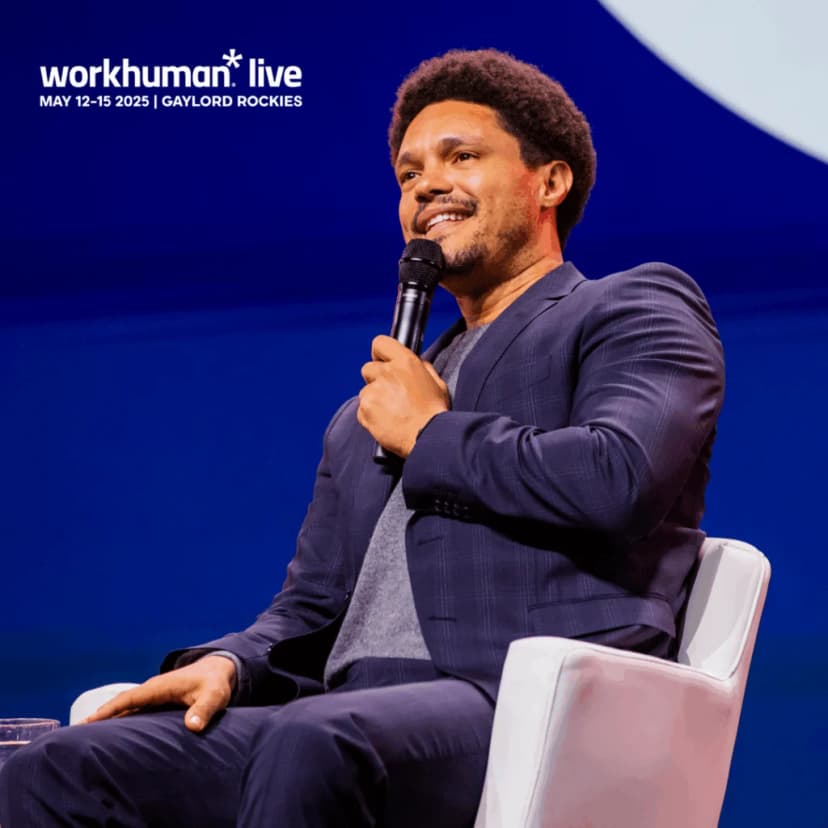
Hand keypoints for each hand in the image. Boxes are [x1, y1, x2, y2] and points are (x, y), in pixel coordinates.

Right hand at [81, 655, 236, 732]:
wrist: (221, 670)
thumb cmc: (216, 683)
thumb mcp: (214, 696)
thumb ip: (204, 710)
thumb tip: (192, 726)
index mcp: (159, 687)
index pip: (127, 700)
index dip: (106, 712)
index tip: (85, 723)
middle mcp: (152, 690)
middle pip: (120, 705)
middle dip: (99, 718)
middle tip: (74, 736)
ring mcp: (154, 696)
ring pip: (126, 709)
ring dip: (109, 721)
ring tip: (87, 739)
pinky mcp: (159, 702)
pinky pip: (135, 712)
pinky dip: (122, 720)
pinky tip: (114, 735)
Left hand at [358, 335, 449, 457]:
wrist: (427, 438)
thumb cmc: (435, 413)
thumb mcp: (436, 383)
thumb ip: (421, 368)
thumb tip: (414, 363)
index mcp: (406, 362)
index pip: (380, 343)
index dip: (380, 354)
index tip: (382, 362)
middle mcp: (387, 373)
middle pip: (368, 368)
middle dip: (376, 379)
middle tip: (390, 395)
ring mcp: (373, 390)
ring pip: (365, 391)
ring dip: (374, 400)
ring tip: (392, 414)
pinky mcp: (365, 408)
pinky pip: (362, 410)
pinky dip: (370, 416)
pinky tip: (386, 423)